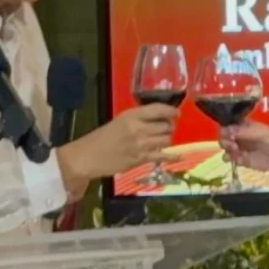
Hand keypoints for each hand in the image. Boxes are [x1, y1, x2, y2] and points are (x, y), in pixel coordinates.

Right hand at [58, 104, 178, 193]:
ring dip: (167, 139)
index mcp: (131, 116)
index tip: (176, 113)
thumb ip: (137, 119)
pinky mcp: (141, 159)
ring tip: (162, 140)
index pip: (158, 109)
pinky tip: (180, 155)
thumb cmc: (101, 138)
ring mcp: (141, 144)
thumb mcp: (119, 121)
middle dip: (169, 126)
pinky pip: (163, 156)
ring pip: (167, 139)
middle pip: (166, 125)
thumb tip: (156, 120)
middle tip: (166, 128)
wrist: (88, 156)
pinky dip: (173, 155)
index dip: (171, 111)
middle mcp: (138, 128)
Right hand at [217, 120, 268, 173]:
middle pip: (223, 135)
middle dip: (224, 139)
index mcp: (244, 125)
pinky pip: (229, 158)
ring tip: (235, 151)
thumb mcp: (262, 133)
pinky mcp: (239, 159)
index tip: (227, 132)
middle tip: (232, 144)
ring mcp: (238, 147)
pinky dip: (229, 158)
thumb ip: (245, 132)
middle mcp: (238, 135)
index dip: (225, 127)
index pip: (228, 123)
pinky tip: (237, 159)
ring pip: (224, 146)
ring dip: (226, 148)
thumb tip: (228, 130)